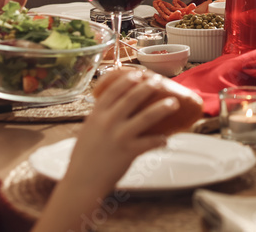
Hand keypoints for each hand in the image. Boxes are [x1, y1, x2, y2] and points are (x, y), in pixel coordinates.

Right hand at [69, 70, 177, 185]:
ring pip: (145, 117)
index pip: (113, 90)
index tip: (138, 73)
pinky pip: (149, 143)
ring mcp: (119, 136)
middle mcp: (108, 122)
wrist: (82, 182)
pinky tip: (166, 139)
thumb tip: (114, 107)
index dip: (127, 79)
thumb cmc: (84, 157)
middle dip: (148, 87)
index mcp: (96, 115)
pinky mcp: (128, 152)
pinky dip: (160, 140)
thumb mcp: (88, 130)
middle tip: (159, 81)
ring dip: (162, 108)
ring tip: (174, 102)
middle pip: (132, 98)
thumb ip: (100, 118)